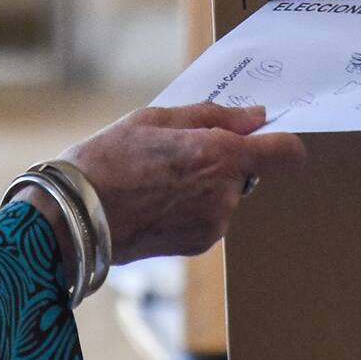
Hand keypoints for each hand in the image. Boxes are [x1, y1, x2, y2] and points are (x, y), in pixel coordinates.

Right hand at [56, 103, 305, 264]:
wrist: (74, 217)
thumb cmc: (109, 159)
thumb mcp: (158, 118)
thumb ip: (216, 116)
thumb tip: (257, 117)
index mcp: (219, 155)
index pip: (286, 154)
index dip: (281, 142)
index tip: (266, 136)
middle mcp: (225, 194)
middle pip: (251, 171)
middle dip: (226, 160)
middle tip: (181, 152)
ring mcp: (215, 223)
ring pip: (228, 194)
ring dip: (208, 184)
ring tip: (161, 178)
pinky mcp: (201, 243)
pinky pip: (212, 216)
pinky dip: (195, 206)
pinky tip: (159, 200)